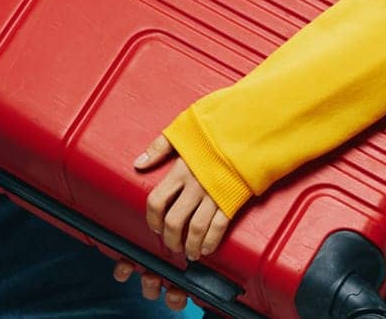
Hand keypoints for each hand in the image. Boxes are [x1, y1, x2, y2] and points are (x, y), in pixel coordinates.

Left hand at [111, 134, 231, 311]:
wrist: (247, 133)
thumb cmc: (214, 133)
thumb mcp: (183, 132)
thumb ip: (158, 147)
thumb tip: (139, 163)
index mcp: (180, 170)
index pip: (157, 201)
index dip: (153, 219)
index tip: (155, 228)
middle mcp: (195, 185)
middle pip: (175, 221)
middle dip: (171, 240)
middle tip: (172, 247)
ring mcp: (214, 194)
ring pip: (196, 229)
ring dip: (191, 246)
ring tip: (190, 253)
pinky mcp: (232, 200)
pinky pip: (219, 227)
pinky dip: (211, 241)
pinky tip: (207, 248)